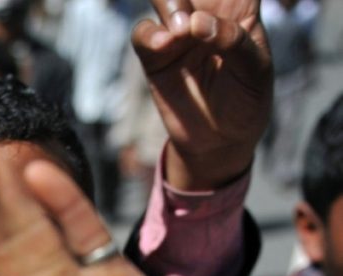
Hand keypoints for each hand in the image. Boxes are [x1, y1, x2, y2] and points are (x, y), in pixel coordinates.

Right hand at [132, 0, 271, 189]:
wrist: (222, 139)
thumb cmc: (247, 97)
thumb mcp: (255, 69)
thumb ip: (233, 39)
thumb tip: (194, 22)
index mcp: (239, 3)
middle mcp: (206, 10)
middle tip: (189, 16)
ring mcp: (178, 32)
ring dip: (170, 3)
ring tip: (181, 30)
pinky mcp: (155, 55)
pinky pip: (143, 33)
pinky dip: (149, 35)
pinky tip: (164, 45)